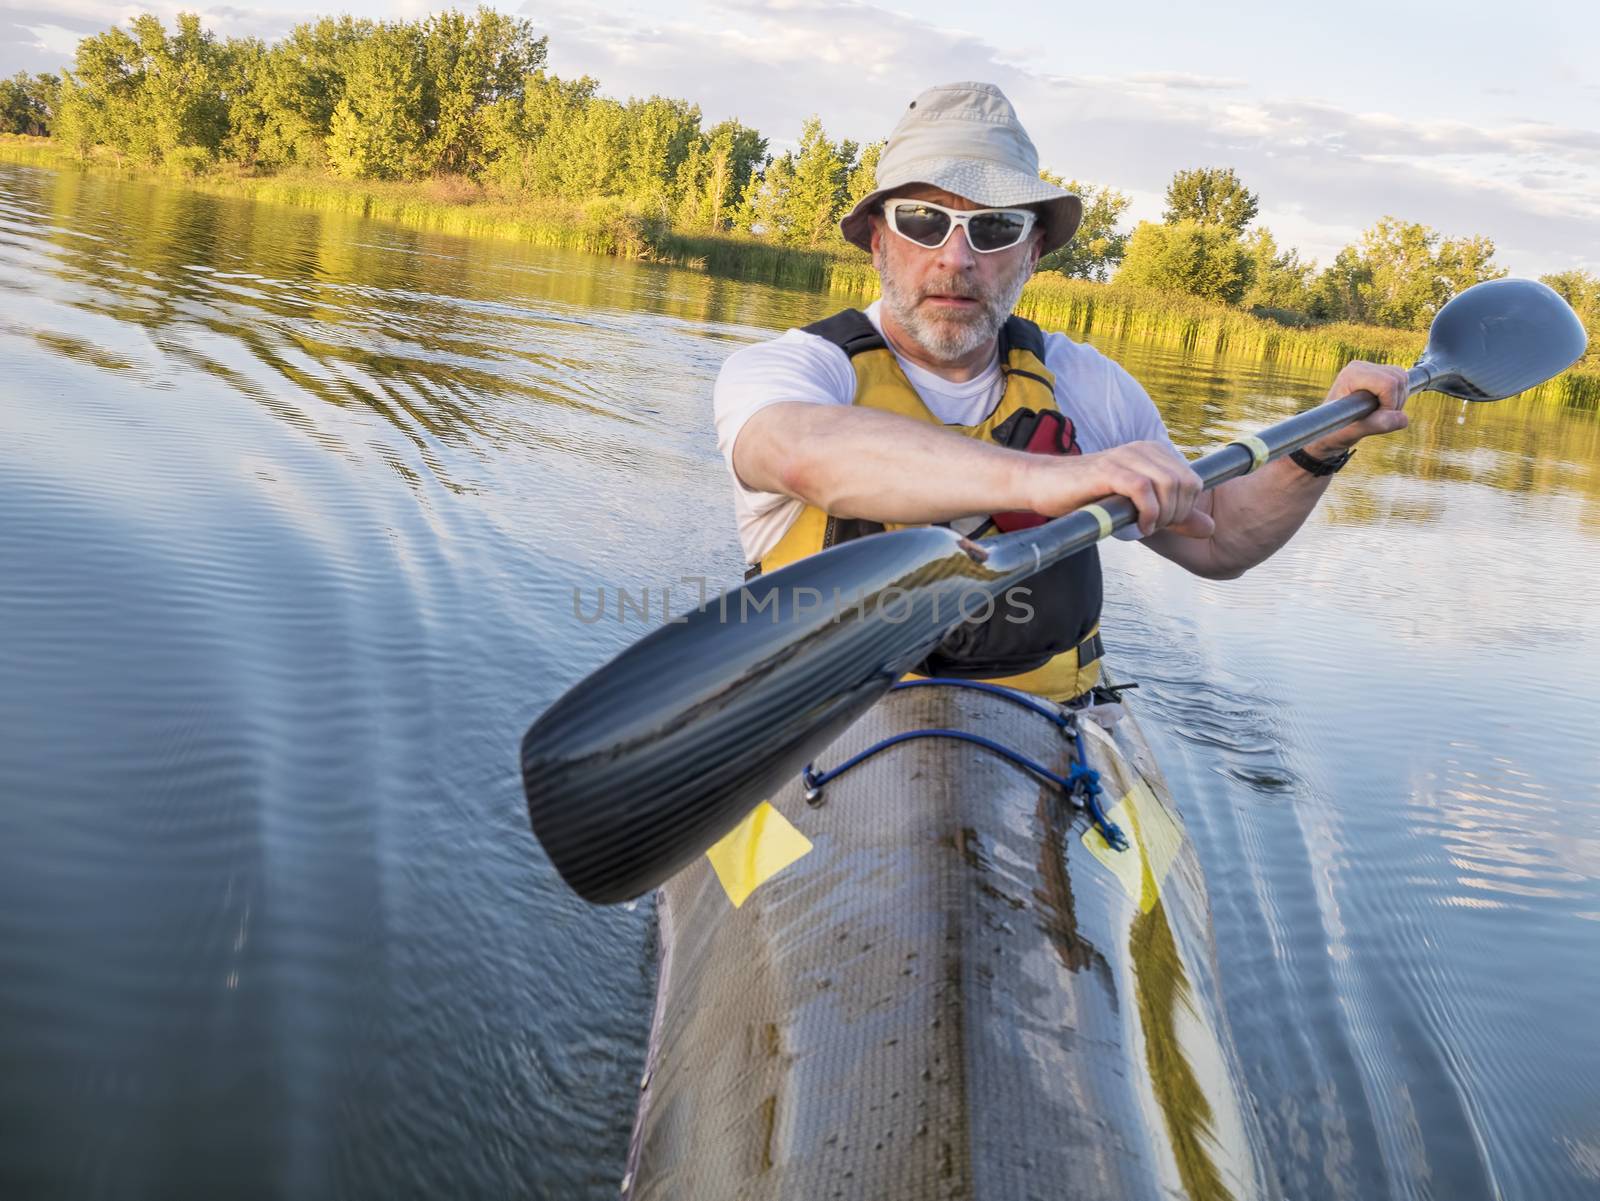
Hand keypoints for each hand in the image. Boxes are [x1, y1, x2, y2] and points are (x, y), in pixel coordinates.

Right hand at [1024, 440, 1214, 538]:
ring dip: (1162, 515)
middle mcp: (1144, 449)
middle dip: (1176, 514)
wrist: (1042, 485)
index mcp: (1154, 452)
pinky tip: (1136, 525)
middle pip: (1186, 484)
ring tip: (1144, 527)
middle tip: (1152, 527)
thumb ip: (1174, 516)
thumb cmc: (1087, 496)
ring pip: (1169, 485)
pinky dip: (1147, 513)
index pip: (1194, 482)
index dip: (1184, 509)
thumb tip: (1210, 528)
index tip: (1161, 523)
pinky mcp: (1109, 470)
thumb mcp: (1137, 508)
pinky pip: (1144, 490)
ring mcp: (1126, 457)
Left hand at [1305, 360, 1409, 456]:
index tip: (1374, 418)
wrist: (1329, 429)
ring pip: (1403, 378)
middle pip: (1399, 379)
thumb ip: (1377, 424)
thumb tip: (1403, 418)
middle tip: (1377, 418)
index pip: (1388, 384)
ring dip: (1398, 400)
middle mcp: (1360, 367)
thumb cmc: (1336, 431)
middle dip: (1395, 403)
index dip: (1390, 404)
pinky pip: (1402, 381)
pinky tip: (1383, 407)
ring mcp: (1369, 368)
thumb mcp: (1355, 432)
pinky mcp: (1377, 373)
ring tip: (1379, 413)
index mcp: (1352, 375)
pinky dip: (1398, 397)